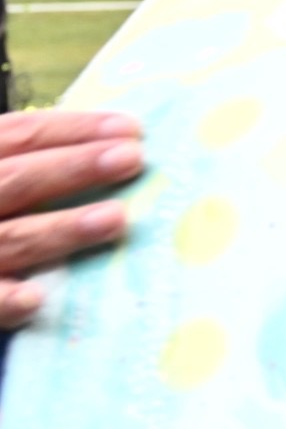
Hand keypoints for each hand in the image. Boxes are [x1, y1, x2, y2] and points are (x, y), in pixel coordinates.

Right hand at [0, 111, 145, 327]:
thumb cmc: (6, 210)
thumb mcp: (7, 179)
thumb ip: (39, 167)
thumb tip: (117, 150)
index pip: (16, 136)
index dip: (70, 129)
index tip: (131, 128)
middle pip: (14, 180)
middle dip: (73, 167)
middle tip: (131, 159)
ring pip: (9, 239)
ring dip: (60, 229)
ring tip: (116, 218)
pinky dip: (6, 300)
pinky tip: (36, 299)